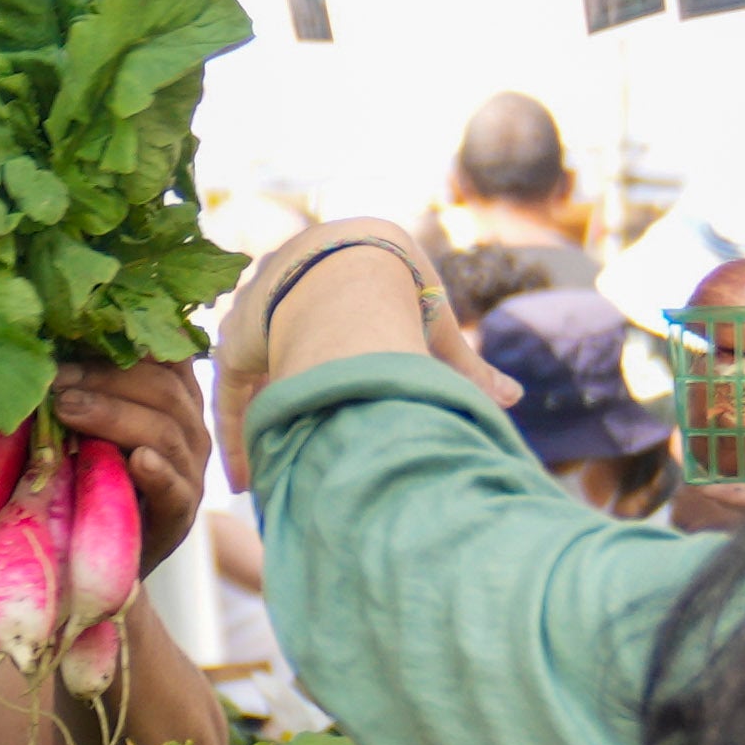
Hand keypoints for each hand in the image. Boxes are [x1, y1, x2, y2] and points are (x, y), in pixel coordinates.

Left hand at [50, 355, 212, 568]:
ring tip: (67, 409)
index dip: (124, 343)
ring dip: (114, 415)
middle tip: (55, 381)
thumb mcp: (92, 425)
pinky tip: (137, 460)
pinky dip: (158, 471)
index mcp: (174, 399)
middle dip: (106, 378)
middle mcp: (190, 429)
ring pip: (166, 430)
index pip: (166, 356)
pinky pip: (176, 488)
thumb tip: (45, 345)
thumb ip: (86, 388)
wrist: (105, 553)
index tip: (74, 334)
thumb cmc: (95, 476)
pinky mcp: (180, 514)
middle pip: (163, 388)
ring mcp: (190, 472)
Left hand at [217, 220, 507, 489]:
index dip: (331, 362)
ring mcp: (255, 314)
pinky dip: (239, 436)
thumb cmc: (403, 288)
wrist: (355, 265)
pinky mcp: (236, 343)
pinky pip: (231, 395)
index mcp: (335, 280)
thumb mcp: (435, 331)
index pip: (327, 325)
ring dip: (260, 422)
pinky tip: (241, 479)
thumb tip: (513, 400)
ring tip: (264, 477)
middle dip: (288, 390)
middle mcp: (289, 291)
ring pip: (254, 377)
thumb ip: (464, 368)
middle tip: (294, 437)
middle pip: (285, 348)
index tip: (334, 394)